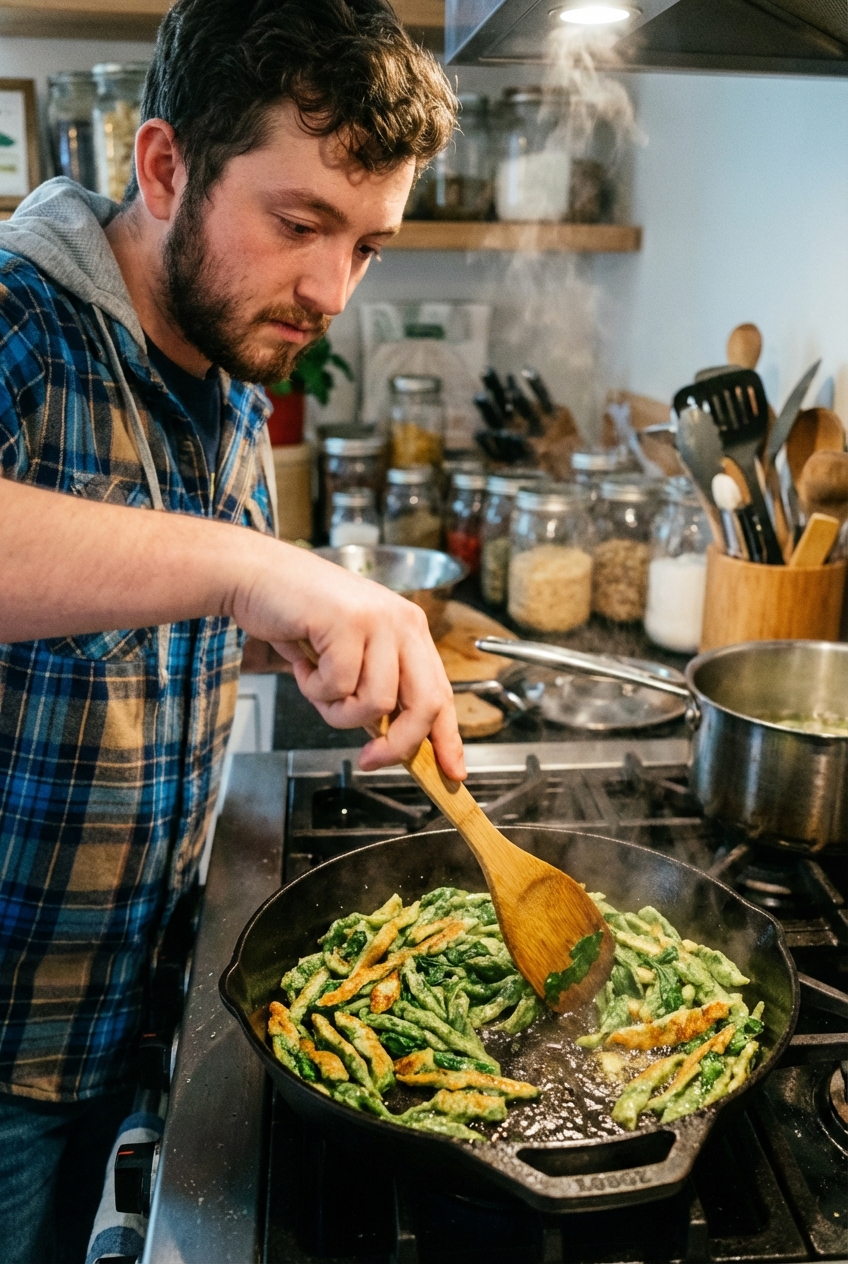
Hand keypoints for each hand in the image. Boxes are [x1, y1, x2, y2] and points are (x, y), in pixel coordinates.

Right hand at [231, 539, 465, 779]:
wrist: (257, 576)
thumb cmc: (298, 617)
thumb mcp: (350, 655)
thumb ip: (375, 689)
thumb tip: (392, 742)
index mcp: (410, 630)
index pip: (442, 693)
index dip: (448, 738)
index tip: (453, 773)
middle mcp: (403, 622)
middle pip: (424, 704)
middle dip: (397, 745)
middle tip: (370, 760)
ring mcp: (378, 620)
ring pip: (377, 703)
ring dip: (338, 711)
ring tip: (317, 685)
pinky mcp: (348, 622)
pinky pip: (339, 686)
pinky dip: (313, 688)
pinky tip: (302, 663)